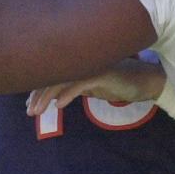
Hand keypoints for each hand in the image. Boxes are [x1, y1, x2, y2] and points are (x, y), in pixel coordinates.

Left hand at [26, 57, 166, 115]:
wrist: (144, 81)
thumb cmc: (118, 83)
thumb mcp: (91, 87)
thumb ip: (74, 88)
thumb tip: (54, 96)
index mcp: (78, 63)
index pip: (52, 74)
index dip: (38, 90)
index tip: (30, 106)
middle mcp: (82, 61)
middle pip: (53, 75)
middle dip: (38, 95)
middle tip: (30, 112)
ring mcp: (92, 66)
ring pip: (62, 79)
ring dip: (46, 96)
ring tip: (38, 112)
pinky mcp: (102, 74)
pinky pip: (80, 84)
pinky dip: (67, 94)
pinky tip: (58, 106)